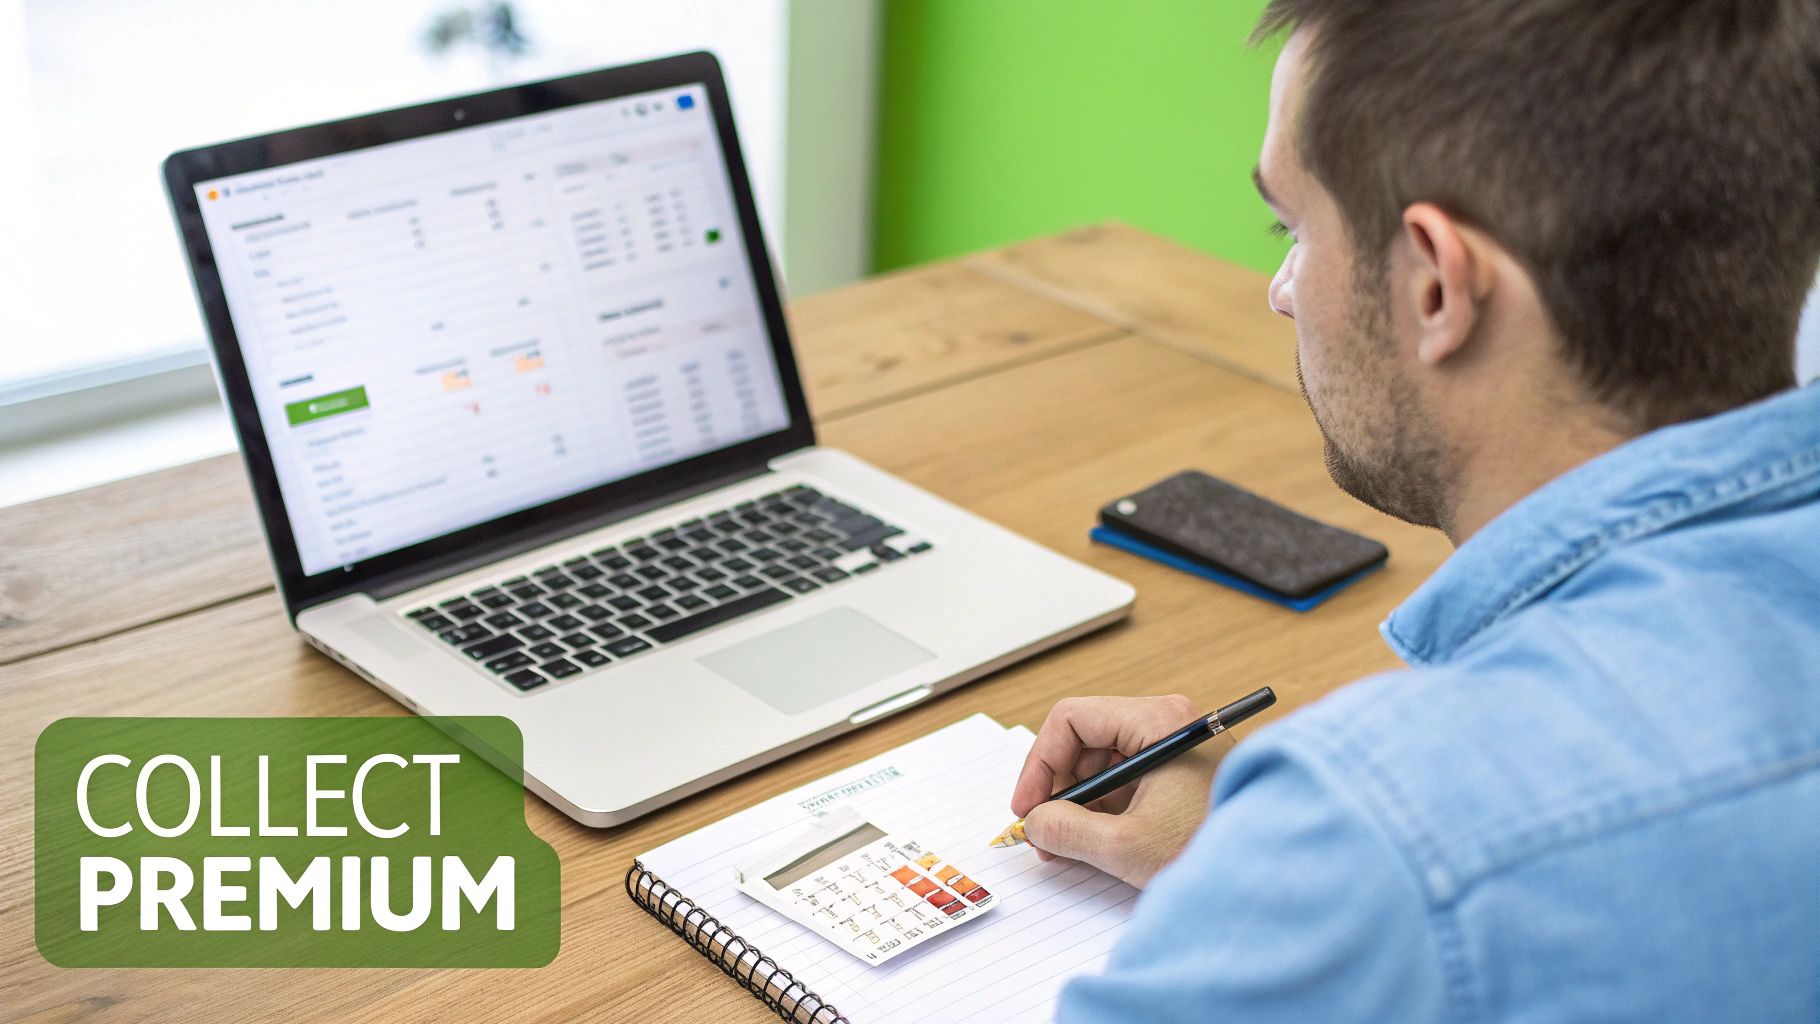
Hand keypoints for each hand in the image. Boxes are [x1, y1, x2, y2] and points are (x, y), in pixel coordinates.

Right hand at [1010, 694, 1220, 888]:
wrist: (1276, 873)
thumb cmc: (1215, 848)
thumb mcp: (1126, 845)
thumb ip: (1067, 830)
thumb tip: (1035, 821)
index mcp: (1158, 721)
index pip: (1072, 719)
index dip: (1040, 763)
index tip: (1028, 804)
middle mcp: (1167, 723)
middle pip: (1085, 740)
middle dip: (1058, 787)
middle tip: (1043, 831)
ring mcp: (1175, 747)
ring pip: (1103, 762)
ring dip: (1077, 802)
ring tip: (1065, 844)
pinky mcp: (1180, 773)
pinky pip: (1125, 780)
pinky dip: (1102, 808)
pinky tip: (1093, 841)